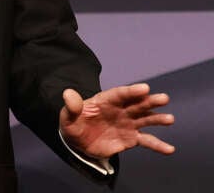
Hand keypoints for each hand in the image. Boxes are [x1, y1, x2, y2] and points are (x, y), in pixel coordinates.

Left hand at [59, 83, 175, 158]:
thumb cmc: (74, 124)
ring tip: (169, 119)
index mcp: (105, 101)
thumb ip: (71, 106)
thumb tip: (68, 93)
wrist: (79, 142)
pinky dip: (158, 145)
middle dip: (150, 101)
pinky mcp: (131, 139)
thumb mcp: (68, 116)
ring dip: (157, 119)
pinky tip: (170, 149)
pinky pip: (147, 141)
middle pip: (137, 104)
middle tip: (164, 98)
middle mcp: (120, 110)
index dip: (132, 91)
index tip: (145, 88)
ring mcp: (128, 124)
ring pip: (145, 119)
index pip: (120, 94)